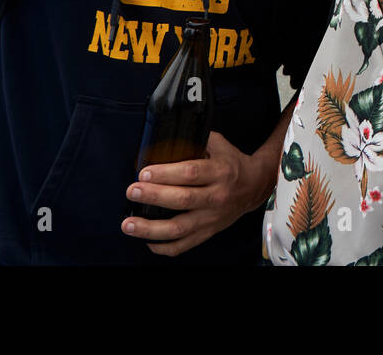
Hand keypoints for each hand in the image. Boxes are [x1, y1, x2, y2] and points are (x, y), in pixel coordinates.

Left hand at [122, 131, 267, 256]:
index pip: (191, 173)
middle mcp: (217, 196)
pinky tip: (147, 241)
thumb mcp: (218, 145)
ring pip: (179, 228)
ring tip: (128, 224)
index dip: (165, 174)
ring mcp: (213, 217)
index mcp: (220, 171)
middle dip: (153, 196)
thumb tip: (164, 135)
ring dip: (150, 228)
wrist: (254, 186)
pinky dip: (164, 246)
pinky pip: (184, 245)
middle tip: (132, 191)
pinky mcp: (209, 232)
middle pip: (182, 200)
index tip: (144, 172)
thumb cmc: (231, 163)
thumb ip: (195, 139)